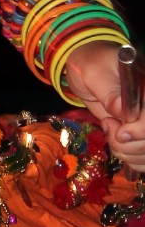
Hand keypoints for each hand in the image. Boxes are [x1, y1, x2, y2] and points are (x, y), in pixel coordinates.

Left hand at [64, 40, 144, 171]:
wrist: (87, 70)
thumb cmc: (89, 65)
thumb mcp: (93, 74)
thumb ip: (109, 93)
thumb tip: (120, 110)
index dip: (141, 130)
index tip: (120, 132)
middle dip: (129, 145)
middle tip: (109, 129)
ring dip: (127, 153)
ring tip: (110, 132)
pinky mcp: (141, 135)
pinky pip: (144, 159)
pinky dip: (132, 160)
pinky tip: (119, 148)